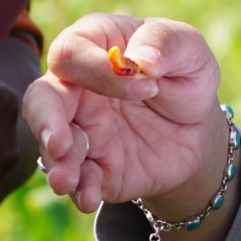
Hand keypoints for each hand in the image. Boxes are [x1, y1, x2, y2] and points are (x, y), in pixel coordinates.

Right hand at [21, 15, 228, 221]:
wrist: (198, 129)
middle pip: (42, 99)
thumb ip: (164, 42)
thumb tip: (141, 59)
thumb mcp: (188, 49)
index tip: (147, 89)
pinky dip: (80, 189)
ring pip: (51, 145)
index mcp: (93, 47)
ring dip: (56, 163)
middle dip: (46, 121)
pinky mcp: (95, 167)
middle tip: (59, 143)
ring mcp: (82, 131)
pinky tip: (89, 198)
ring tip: (66, 180)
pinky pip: (79, 180)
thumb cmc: (184, 75)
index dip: (96, 70)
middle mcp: (76, 89)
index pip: (71, 54)